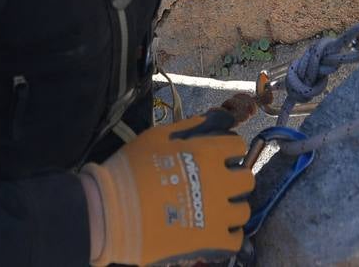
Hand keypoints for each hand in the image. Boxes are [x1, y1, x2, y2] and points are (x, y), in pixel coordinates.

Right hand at [80, 111, 251, 265]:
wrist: (112, 212)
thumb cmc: (132, 169)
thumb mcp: (158, 136)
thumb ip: (191, 126)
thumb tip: (216, 117)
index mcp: (208, 153)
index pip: (237, 146)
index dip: (227, 149)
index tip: (217, 155)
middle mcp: (220, 182)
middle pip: (246, 178)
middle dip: (234, 177)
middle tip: (216, 182)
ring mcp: (219, 215)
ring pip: (243, 210)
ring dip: (231, 206)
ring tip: (213, 208)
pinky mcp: (212, 242)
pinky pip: (236, 238)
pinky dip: (227, 234)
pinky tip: (212, 229)